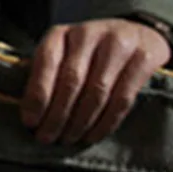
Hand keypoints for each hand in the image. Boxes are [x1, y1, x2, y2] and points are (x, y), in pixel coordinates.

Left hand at [21, 18, 170, 145]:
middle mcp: (88, 34)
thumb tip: (30, 110)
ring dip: (80, 122)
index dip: (37, 93)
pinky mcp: (142, 60)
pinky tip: (93, 136)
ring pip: (96, 91)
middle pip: (71, 79)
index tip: (29, 121)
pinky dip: (105, 123)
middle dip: (57, 114)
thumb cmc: (91, 50)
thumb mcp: (65, 51)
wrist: (138, 33)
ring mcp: (117, 45)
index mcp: (62, 32)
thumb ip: (50, 72)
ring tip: (68, 139)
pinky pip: (122, 99)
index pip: (46, 61)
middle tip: (47, 137)